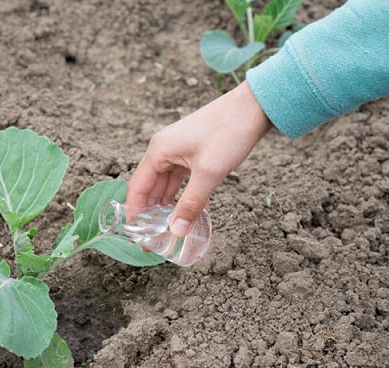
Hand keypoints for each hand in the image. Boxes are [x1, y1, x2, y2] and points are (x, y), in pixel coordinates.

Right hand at [126, 81, 271, 235]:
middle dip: (151, 213)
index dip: (135, 213)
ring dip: (168, 206)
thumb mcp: (208, 173)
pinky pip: (182, 180)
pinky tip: (189, 214)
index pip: (138, 187)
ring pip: (167, 185)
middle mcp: (164, 150)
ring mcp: (178, 151)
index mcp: (159, 151)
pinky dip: (184, 196)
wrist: (254, 107)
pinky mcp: (193, 152)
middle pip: (150, 187)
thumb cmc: (228, 132)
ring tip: (168, 231)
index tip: (136, 236)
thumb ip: (190, 204)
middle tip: (153, 239)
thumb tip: (176, 231)